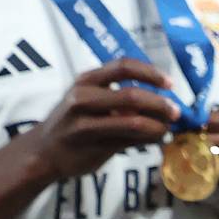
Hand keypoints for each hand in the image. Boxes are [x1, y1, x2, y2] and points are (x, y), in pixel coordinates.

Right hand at [20, 58, 180, 180]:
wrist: (42, 152)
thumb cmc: (73, 121)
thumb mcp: (89, 98)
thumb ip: (120, 95)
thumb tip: (163, 99)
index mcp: (86, 80)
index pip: (123, 66)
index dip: (151, 73)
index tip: (170, 83)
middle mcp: (82, 98)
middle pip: (132, 96)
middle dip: (160, 104)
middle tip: (176, 111)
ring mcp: (85, 124)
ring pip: (134, 122)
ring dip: (159, 125)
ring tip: (168, 128)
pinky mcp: (92, 146)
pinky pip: (131, 141)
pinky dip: (150, 139)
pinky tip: (156, 139)